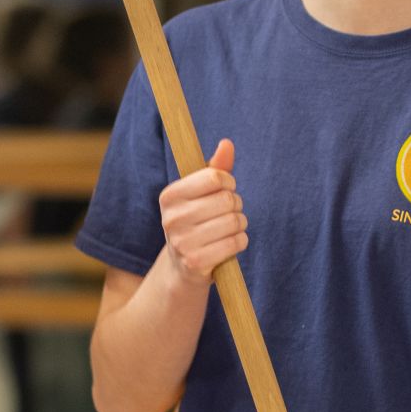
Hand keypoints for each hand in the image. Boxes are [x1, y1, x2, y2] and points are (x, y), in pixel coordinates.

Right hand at [159, 138, 247, 286]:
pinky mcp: (196, 262)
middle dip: (236, 205)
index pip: (214, 177)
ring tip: (230, 229)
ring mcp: (182, 242)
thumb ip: (215, 169)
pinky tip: (231, 244)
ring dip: (240, 224)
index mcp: (170, 196)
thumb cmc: (196, 222)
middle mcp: (171, 218)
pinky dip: (241, 241)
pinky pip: (236, 242)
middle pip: (227, 200)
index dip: (228, 183)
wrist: (183, 267)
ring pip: (234, 221)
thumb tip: (227, 143)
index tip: (225, 190)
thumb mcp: (201, 194)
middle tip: (229, 213)